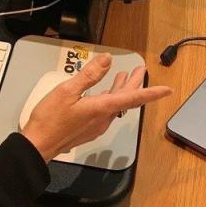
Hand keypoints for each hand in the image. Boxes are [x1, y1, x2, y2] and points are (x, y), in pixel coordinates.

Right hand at [20, 53, 171, 161]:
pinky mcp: (89, 129)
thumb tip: (108, 60)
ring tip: (124, 76)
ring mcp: (97, 125)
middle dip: (135, 84)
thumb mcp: (67, 91)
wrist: (38, 146)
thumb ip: (89, 75)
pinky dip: (111, 98)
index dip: (151, 92)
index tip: (167, 90)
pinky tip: (105, 92)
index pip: (133, 98)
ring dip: (122, 90)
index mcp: (101, 108)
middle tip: (140, 69)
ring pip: (116, 105)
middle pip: (126, 100)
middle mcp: (103, 118)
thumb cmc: (50, 118)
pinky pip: (106, 111)